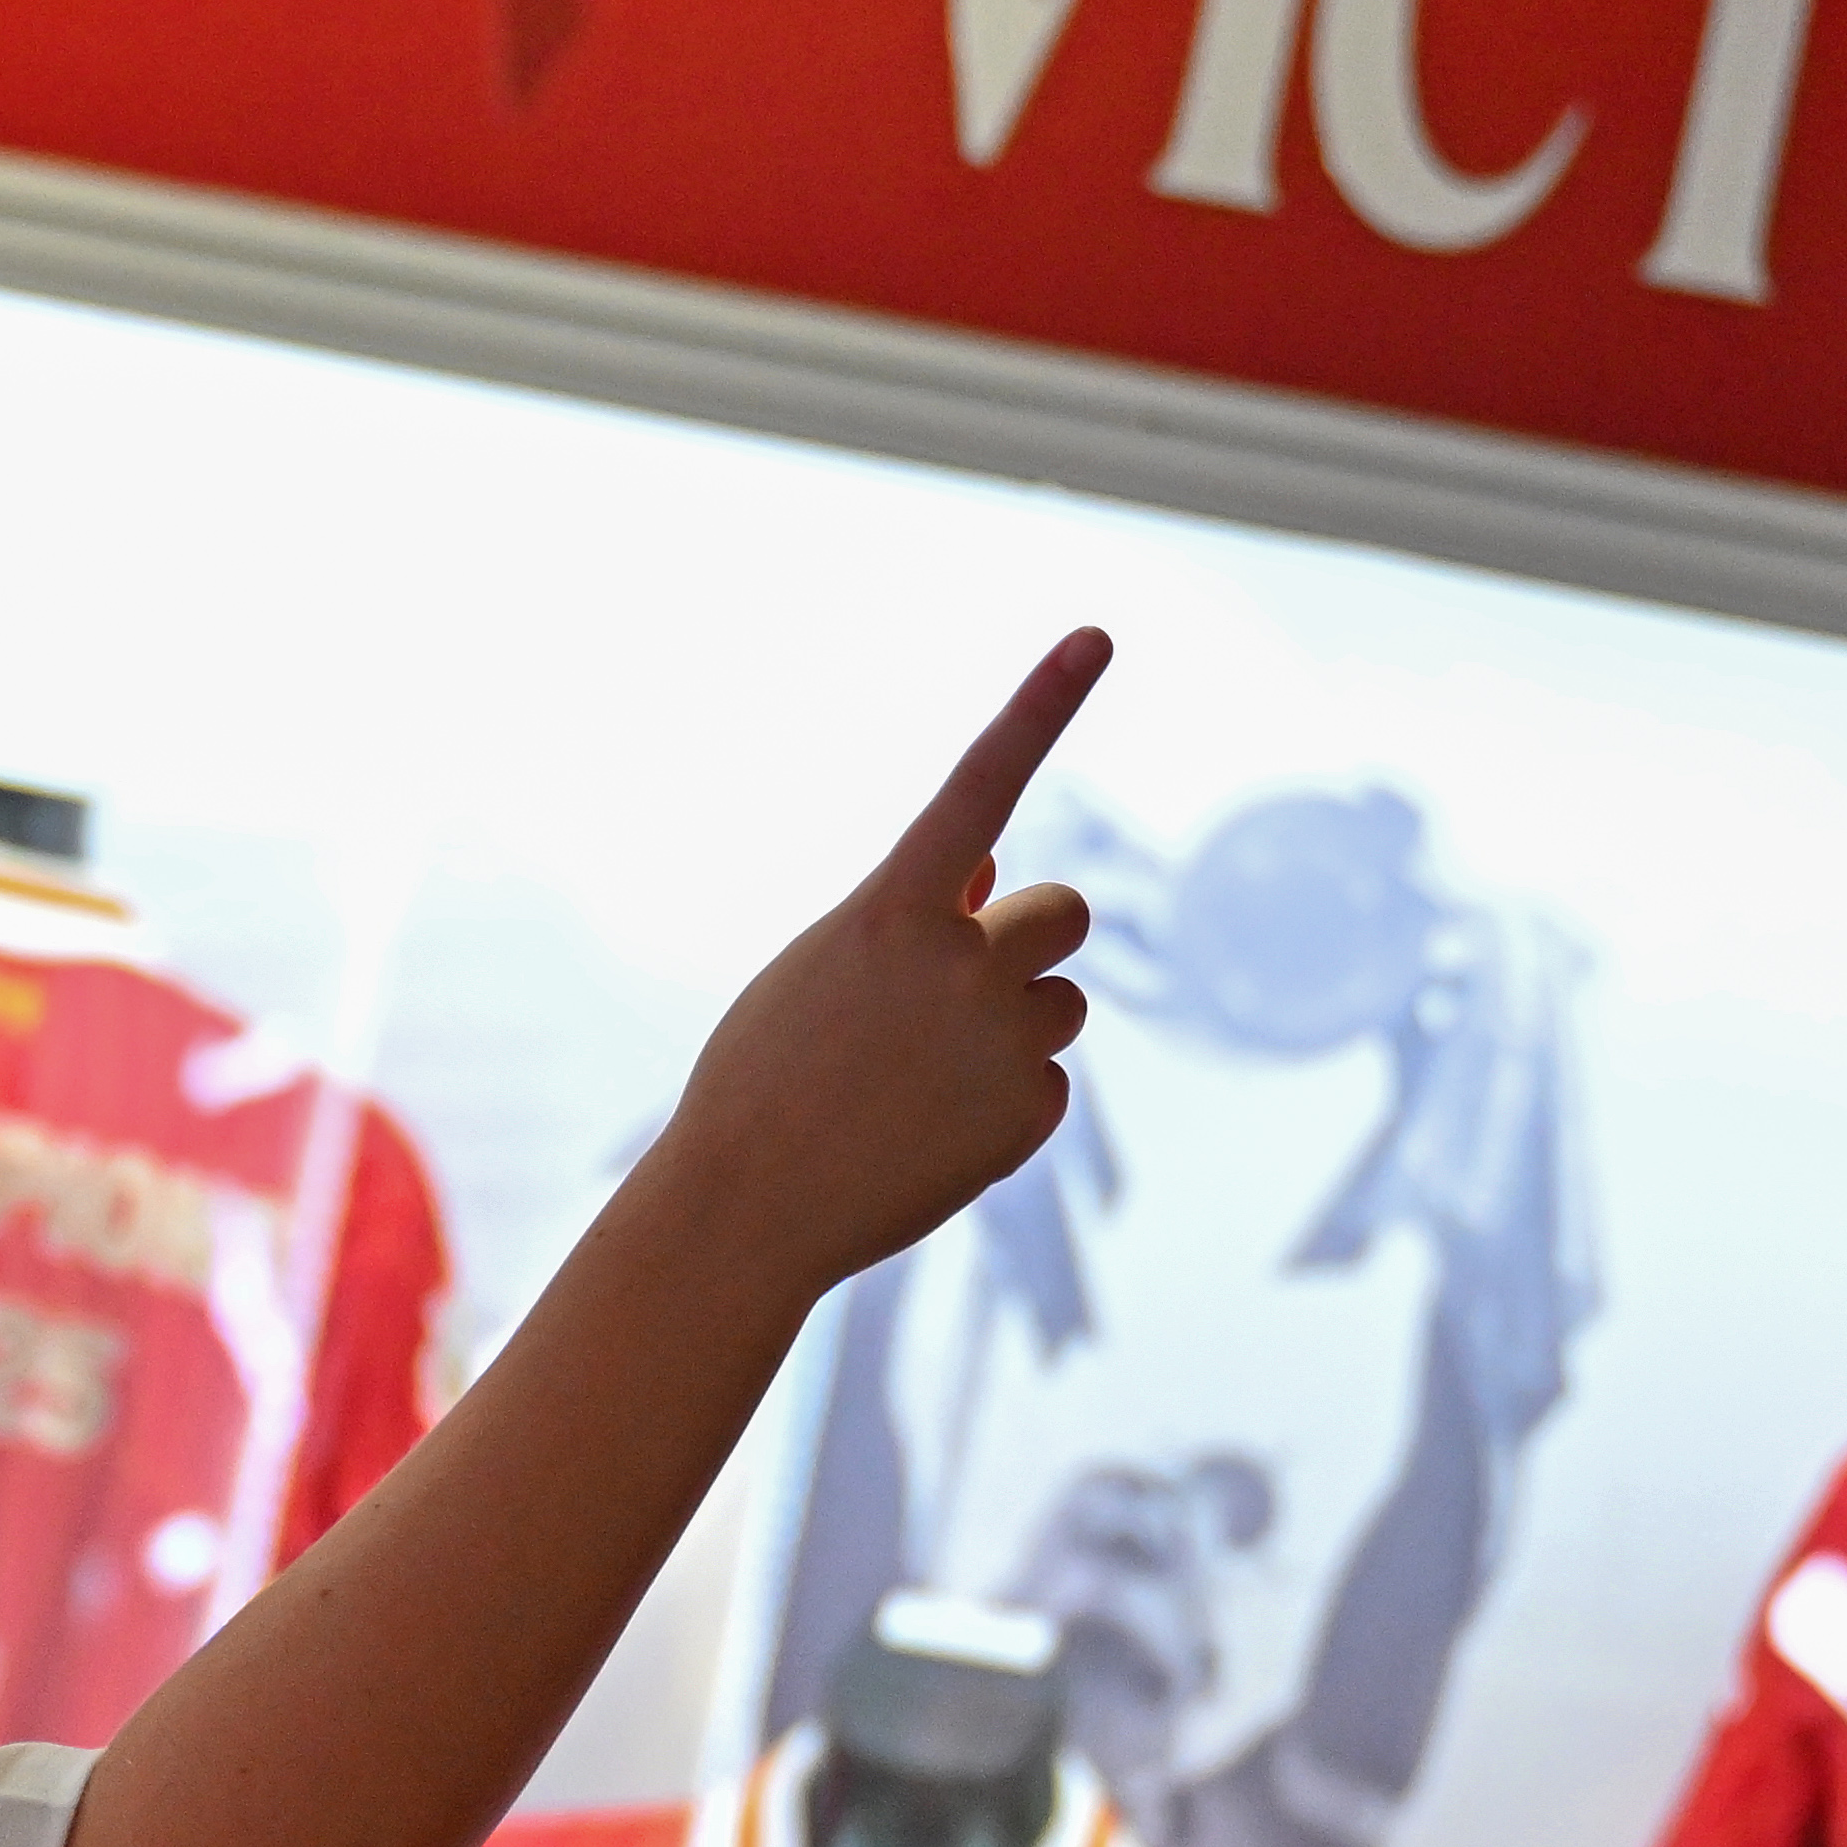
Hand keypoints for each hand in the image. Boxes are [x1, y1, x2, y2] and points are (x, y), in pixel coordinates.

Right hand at [648, 633, 1108, 1307]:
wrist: (749, 1210)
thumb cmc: (766, 1076)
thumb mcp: (821, 969)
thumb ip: (907, 914)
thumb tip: (995, 870)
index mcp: (892, 908)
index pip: (981, 784)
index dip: (1041, 705)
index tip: (1097, 635)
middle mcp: (961, 960)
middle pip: (1062, 914)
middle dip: (1025, 943)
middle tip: (959, 994)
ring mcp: (1001, 1039)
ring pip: (1060, 1003)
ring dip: (1012, 1028)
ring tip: (922, 1083)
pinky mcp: (1029, 1113)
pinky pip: (1047, 1084)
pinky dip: (1001, 1105)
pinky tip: (931, 1135)